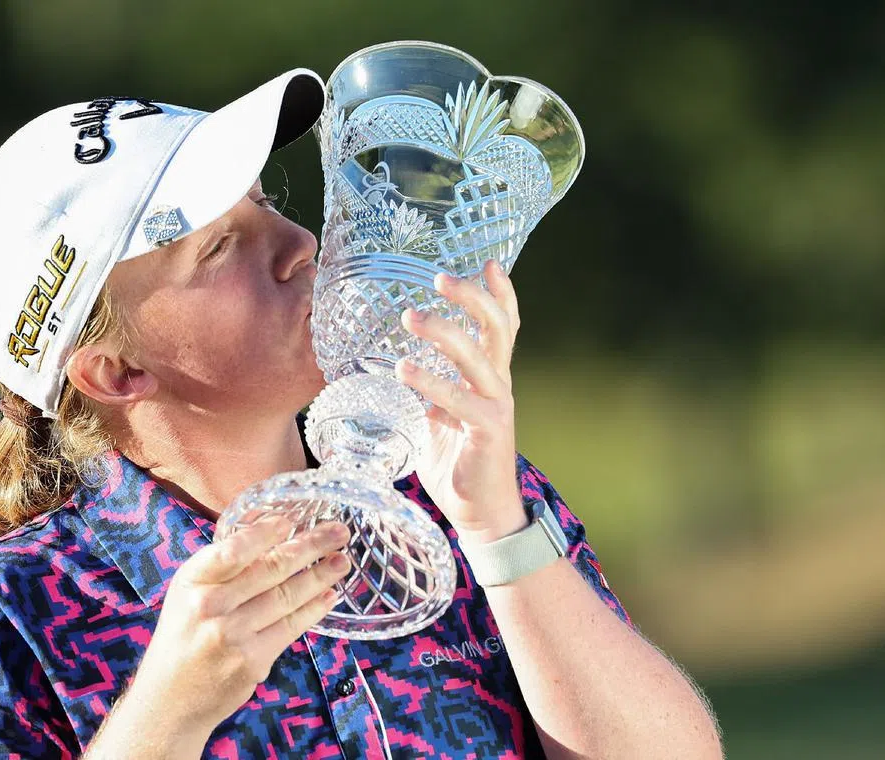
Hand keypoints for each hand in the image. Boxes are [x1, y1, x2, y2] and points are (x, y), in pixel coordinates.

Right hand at [127, 517, 350, 733]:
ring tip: (342, 562)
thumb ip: (224, 558)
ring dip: (320, 576)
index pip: (234, 549)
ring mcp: (232, 635)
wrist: (171, 698)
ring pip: (286, 597)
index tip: (292, 520)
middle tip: (337, 532)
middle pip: (269, 569)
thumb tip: (266, 519)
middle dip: (310, 547)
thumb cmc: (185, 633)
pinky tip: (328, 596)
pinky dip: (313, 609)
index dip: (266, 533)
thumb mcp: (190, 589)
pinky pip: (291, 627)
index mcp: (192, 579)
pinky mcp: (252, 661)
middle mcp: (210, 605)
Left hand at [395, 259, 527, 544]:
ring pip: (478, 357)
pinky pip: (460, 400)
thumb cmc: (456, 463)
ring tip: (410, 317)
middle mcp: (498, 385)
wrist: (482, 514)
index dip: (501, 293)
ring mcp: (497, 407)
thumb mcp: (436, 419)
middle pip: (496, 328)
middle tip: (439, 277)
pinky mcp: (488, 432)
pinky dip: (432, 383)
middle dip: (471, 297)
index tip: (489, 261)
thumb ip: (422, 394)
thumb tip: (382, 373)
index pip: (503, 326)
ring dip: (445, 333)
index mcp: (489, 377)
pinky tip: (405, 370)